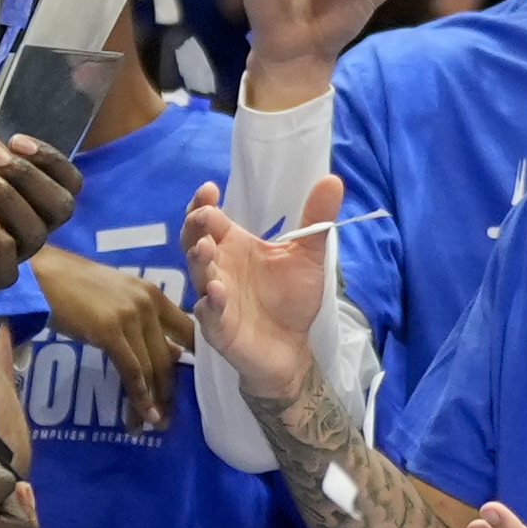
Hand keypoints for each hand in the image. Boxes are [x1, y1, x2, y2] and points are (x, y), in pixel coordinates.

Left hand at [0, 135, 77, 296]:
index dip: (50, 159)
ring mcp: (22, 253)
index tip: (16, 141)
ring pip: (35, 233)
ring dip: (7, 198)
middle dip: (26, 175)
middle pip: (60, 207)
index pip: (70, 181)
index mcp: (45, 199)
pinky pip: (9, 269)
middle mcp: (41, 226)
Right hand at [32, 250, 193, 429]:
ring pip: (151, 369)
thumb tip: (170, 352)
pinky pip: (131, 371)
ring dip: (152, 401)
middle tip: (167, 417)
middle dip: (169, 391)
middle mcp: (149, 304)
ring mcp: (130, 317)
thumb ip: (142, 319)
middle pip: (168, 357)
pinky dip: (137, 396)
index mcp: (154, 294)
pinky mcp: (110, 332)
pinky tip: (138, 415)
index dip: (193, 361)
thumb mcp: (118, 296)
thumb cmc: (73, 285)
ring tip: (152, 423)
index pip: (187, 331)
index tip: (190, 385)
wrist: (41, 275)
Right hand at [181, 174, 336, 399]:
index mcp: (234, 246)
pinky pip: (208, 313)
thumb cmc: (291, 298)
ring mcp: (214, 297)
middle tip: (203, 215)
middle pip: (194, 242)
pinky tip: (217, 292)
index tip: (209, 189)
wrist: (292, 347)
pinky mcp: (218, 327)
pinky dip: (211, 303)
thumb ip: (316, 221)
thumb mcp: (308, 256)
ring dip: (199, 261)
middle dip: (195, 227)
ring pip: (198, 276)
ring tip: (206, 248)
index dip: (203, 204)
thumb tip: (332, 180)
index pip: (210, 220)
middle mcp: (218, 268)